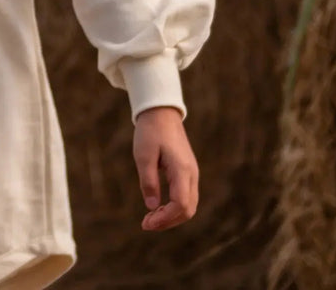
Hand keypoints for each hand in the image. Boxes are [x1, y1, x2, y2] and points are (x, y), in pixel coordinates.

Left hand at [133, 106, 198, 230]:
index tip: (147, 223)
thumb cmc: (150, 131)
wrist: (161, 112)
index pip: (181, 205)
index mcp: (182, 170)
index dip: (165, 218)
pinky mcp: (188, 172)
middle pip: (188, 210)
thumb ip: (148, 181)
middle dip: (169, 221)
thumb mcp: (144, 155)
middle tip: (146, 223)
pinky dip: (175, 207)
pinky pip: (186, 196)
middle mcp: (192, 174)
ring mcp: (192, 173)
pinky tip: (159, 207)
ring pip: (189, 205)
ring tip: (151, 218)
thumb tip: (152, 207)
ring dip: (172, 216)